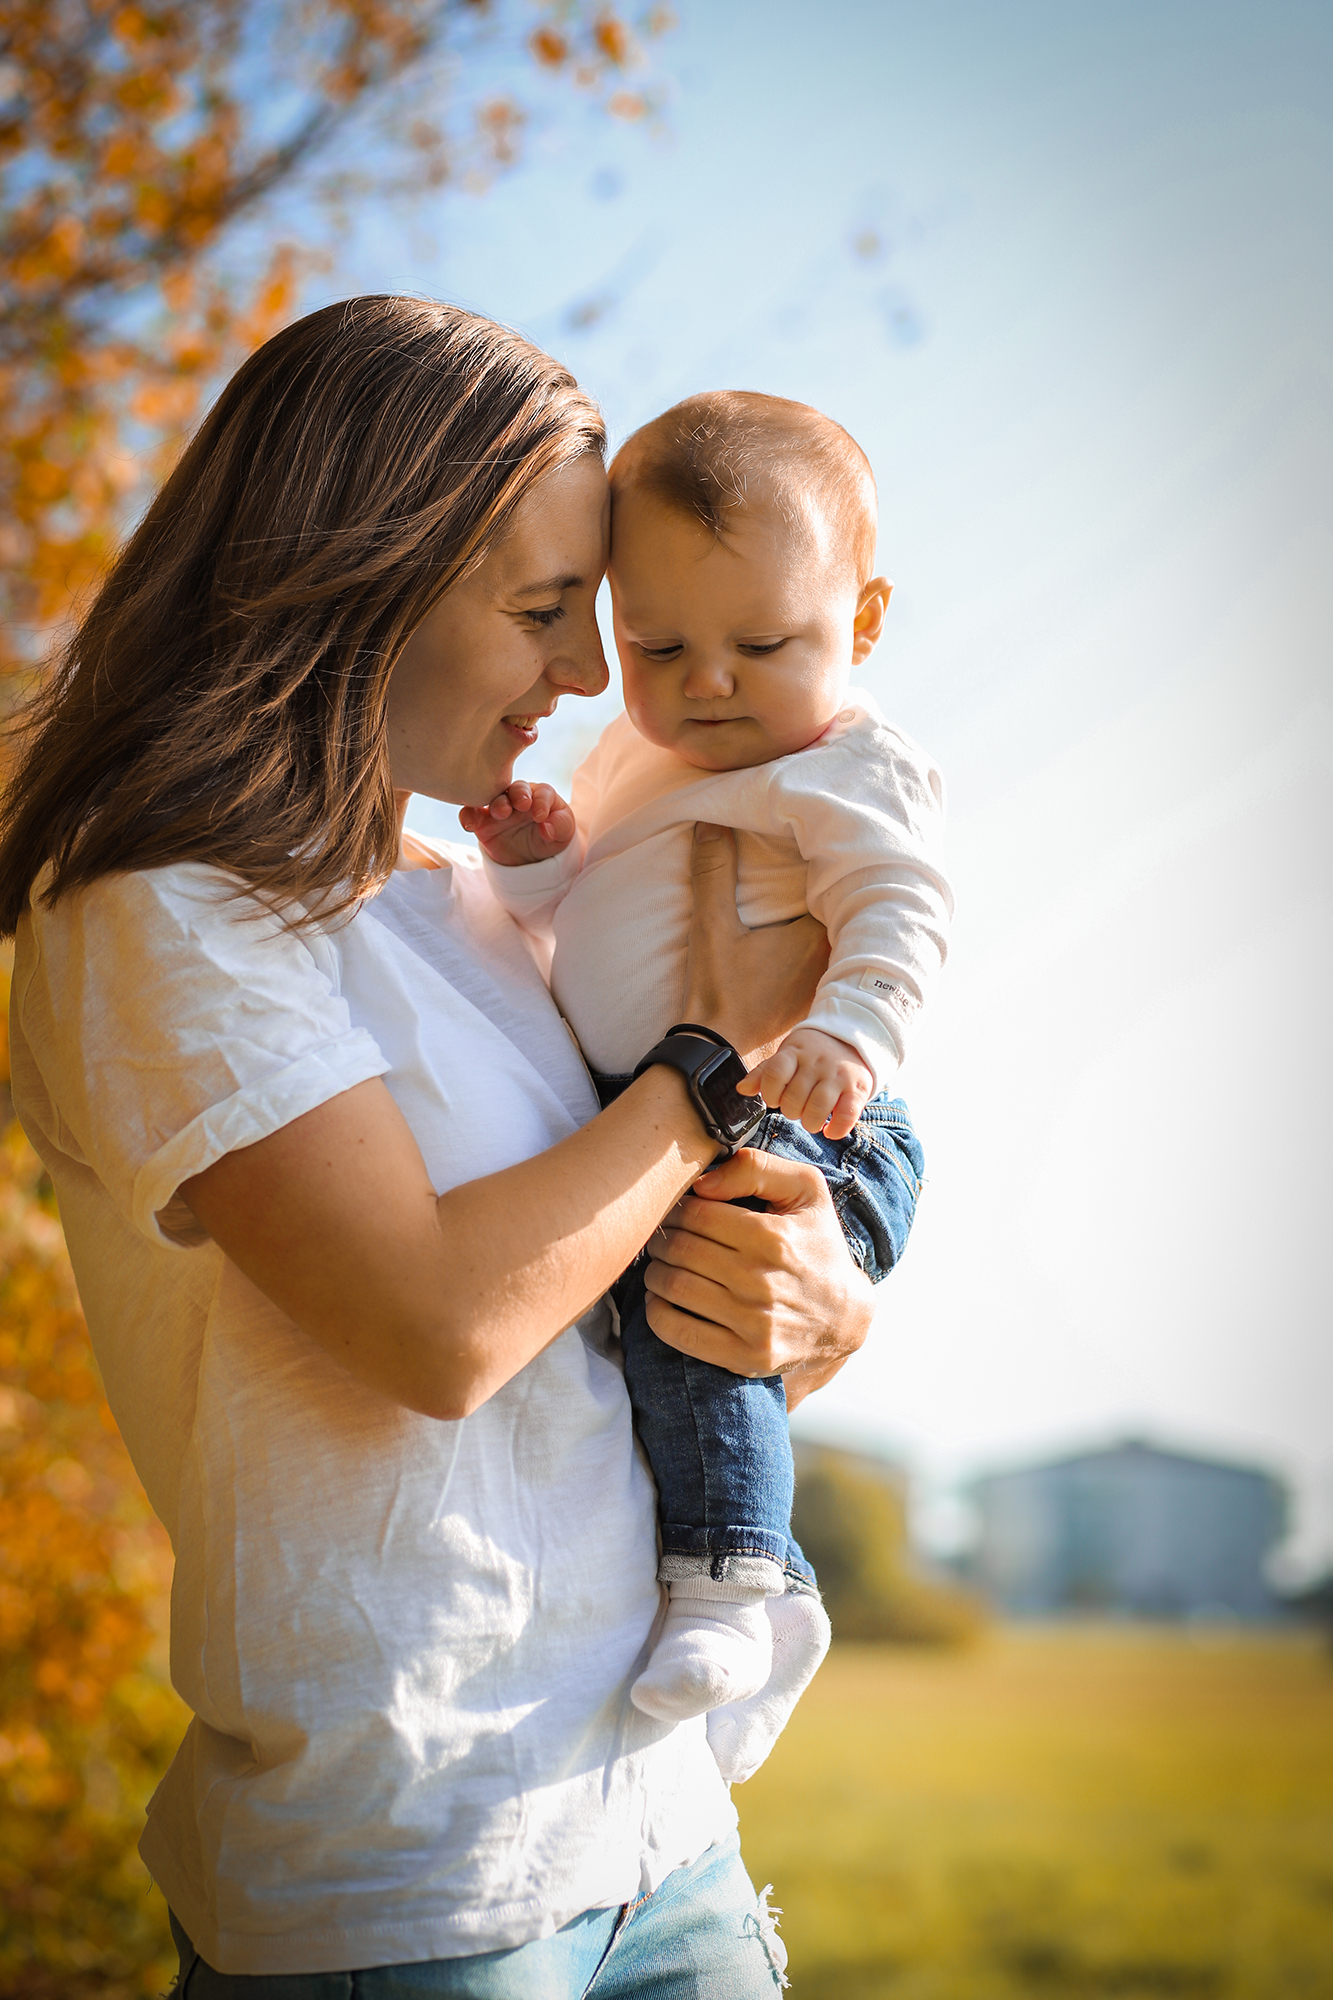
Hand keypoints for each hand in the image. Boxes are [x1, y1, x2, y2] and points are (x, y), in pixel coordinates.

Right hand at [459, 782, 574, 865]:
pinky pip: (471, 814)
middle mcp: (519, 797)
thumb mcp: (565, 832)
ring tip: (500, 814)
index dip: (541, 802)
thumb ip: (561, 826)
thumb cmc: (552, 835)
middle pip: (517, 788)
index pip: (542, 792)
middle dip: (518, 795)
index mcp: (541, 795)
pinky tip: (470, 825)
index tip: (541, 817)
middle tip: (521, 805)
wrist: (534, 857)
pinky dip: (468, 816)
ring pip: (493, 798)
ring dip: (496, 803)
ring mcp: (499, 808)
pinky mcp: (483, 822)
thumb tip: (547, 828)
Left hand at [642, 1150, 873, 1406]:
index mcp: (773, 1237)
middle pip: (679, 1248)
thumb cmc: (816, 1243)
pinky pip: (677, 1330)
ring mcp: (753, 1323)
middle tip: (663, 1236)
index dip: (678, 1209)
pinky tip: (662, 1298)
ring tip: (662, 1263)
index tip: (678, 1212)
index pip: (696, 1213)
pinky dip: (656, 1311)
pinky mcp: (745, 1356)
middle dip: (662, 1237)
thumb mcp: (806, 1190)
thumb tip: (702, 1183)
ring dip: (655, 1271)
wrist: (843, 1317)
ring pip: (672, 1286)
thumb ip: (757, 1168)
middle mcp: (761, 1281)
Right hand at [682, 825, 828, 1067]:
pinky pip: (825, 959)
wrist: (716, 1048)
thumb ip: (714, 872)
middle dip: (830, 889)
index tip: (821, 844)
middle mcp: (831, 961)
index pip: (836, 889)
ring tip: (810, 888)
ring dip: (825, 917)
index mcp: (816, 939)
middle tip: (818, 859)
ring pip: (834, 937)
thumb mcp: (712, 925)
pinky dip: (816, 943)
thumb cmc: (719, 988)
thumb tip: (710, 823)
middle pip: (839, 912)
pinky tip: (797, 931)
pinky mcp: (813, 998)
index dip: (829, 866)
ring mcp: (824, 983)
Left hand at [738, 1025, 873, 1140]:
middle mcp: (817, 1063)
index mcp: (795, 1053)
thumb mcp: (786, 1056)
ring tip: (810, 1121)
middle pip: (795, 1097)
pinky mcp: (857, 1089)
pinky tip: (830, 1131)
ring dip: (810, 1122)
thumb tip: (741, 1088)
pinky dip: (837, 1128)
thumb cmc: (811, 1054)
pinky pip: (847, 1113)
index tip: (774, 1099)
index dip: (770, 1093)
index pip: (775, 1073)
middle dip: (791, 1111)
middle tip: (796, 1109)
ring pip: (819, 1106)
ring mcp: (838, 1076)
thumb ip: (764, 1073)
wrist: (851, 1040)